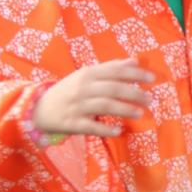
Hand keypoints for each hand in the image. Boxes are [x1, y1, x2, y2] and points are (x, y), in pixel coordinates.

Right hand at [33, 60, 154, 138]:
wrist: (39, 108)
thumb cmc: (68, 90)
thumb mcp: (86, 75)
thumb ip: (110, 68)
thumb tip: (134, 60)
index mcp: (87, 73)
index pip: (115, 71)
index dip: (135, 73)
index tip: (152, 78)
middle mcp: (83, 88)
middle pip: (112, 88)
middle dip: (133, 93)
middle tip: (149, 100)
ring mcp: (77, 106)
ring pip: (104, 106)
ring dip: (124, 109)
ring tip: (139, 113)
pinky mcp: (73, 123)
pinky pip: (92, 127)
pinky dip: (106, 129)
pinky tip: (119, 131)